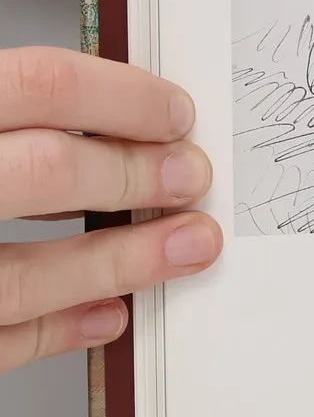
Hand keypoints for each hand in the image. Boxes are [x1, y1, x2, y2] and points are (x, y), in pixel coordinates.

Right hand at [0, 50, 220, 372]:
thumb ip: (22, 118)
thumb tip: (119, 120)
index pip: (39, 86)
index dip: (121, 98)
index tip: (177, 115)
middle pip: (45, 171)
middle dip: (136, 176)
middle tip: (191, 178)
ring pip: (19, 276)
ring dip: (121, 262)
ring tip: (189, 247)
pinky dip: (58, 331)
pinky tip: (109, 313)